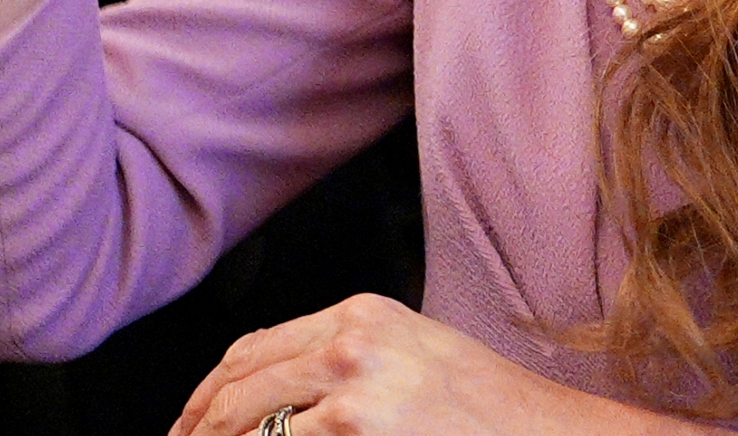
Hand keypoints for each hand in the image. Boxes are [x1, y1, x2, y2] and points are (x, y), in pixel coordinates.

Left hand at [168, 296, 717, 435]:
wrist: (547, 433)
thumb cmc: (488, 412)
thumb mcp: (412, 361)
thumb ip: (345, 364)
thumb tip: (275, 397)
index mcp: (362, 313)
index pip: (255, 345)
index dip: (209, 389)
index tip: (189, 422)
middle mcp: (352, 336)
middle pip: (240, 378)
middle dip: (198, 422)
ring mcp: (354, 380)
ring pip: (249, 416)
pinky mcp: (358, 424)